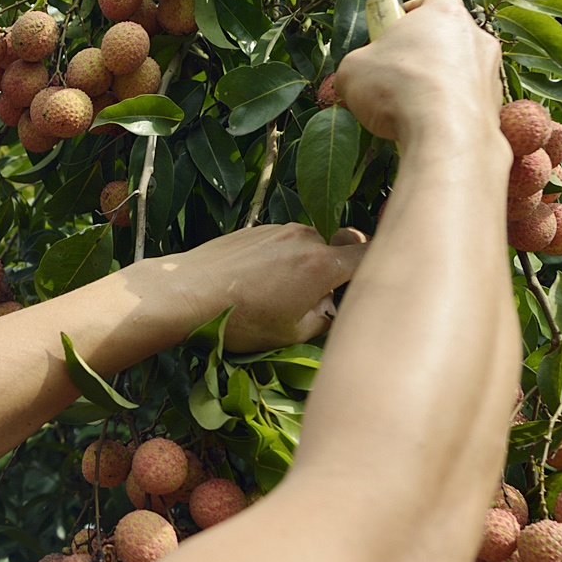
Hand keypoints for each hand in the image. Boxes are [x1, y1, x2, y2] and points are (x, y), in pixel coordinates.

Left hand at [150, 223, 368, 352]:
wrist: (185, 292)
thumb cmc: (240, 319)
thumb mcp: (291, 333)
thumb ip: (325, 319)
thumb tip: (333, 310)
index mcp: (322, 264)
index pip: (368, 254)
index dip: (376, 266)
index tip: (370, 281)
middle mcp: (305, 238)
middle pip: (334, 251)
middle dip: (330, 274)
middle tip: (309, 302)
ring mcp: (278, 228)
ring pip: (306, 247)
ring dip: (302, 266)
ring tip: (273, 295)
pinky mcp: (255, 228)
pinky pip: (281, 243)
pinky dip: (279, 259)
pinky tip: (253, 282)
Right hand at [333, 0, 501, 145]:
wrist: (445, 134)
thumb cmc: (399, 88)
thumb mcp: (352, 70)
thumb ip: (357, 65)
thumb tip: (354, 79)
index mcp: (444, 11)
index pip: (428, 1)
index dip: (406, 17)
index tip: (389, 33)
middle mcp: (475, 35)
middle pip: (444, 37)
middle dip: (420, 54)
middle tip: (393, 74)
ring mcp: (490, 71)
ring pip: (458, 71)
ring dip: (436, 84)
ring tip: (407, 107)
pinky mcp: (495, 104)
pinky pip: (466, 102)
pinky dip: (449, 110)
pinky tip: (427, 126)